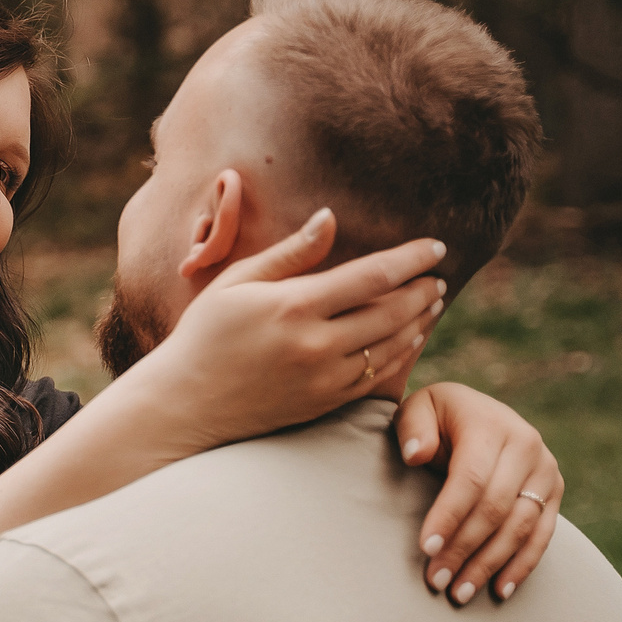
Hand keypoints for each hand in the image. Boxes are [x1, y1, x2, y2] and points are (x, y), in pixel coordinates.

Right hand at [123, 207, 447, 451]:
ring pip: (391, 345)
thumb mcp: (236, 283)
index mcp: (293, 306)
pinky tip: (409, 338)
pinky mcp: (323, 403)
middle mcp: (314, 344)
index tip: (435, 247)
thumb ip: (289, 252)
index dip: (411, 259)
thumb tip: (329, 218)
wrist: (184, 404)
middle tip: (437, 276)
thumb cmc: (204, 335)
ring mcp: (322, 378)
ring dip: (419, 321)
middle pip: (392, 310)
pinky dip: (402, 354)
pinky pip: (377, 377)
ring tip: (432, 303)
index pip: (372, 275)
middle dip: (422, 290)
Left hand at [393, 382, 564, 604]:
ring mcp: (545, 471)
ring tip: (459, 593)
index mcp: (491, 425)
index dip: (449, 515)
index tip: (426, 548)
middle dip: (464, 548)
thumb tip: (417, 454)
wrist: (479, 413)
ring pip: (520, 527)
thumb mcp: (419, 409)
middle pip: (496, 508)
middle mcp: (527, 446)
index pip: (470, 478)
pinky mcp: (554, 492)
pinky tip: (499, 591)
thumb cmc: (438, 418)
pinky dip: (522, 565)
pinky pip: (542, 535)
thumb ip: (414, 428)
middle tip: (436, 580)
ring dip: (490, 564)